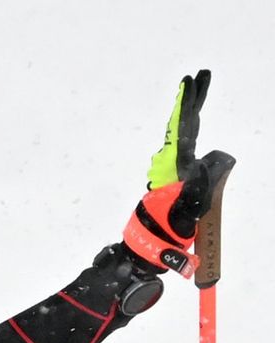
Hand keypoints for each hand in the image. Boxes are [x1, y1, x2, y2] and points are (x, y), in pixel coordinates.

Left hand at [123, 70, 235, 275]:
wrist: (147, 250)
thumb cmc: (167, 231)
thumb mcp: (189, 209)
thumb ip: (203, 183)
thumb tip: (212, 157)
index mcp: (175, 166)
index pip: (183, 129)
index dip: (187, 105)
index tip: (189, 82)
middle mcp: (171, 165)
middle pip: (182, 125)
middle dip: (190, 100)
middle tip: (197, 75)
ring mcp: (172, 171)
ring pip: (182, 134)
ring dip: (188, 111)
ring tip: (195, 86)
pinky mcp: (174, 179)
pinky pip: (184, 147)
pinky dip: (188, 129)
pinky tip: (191, 119)